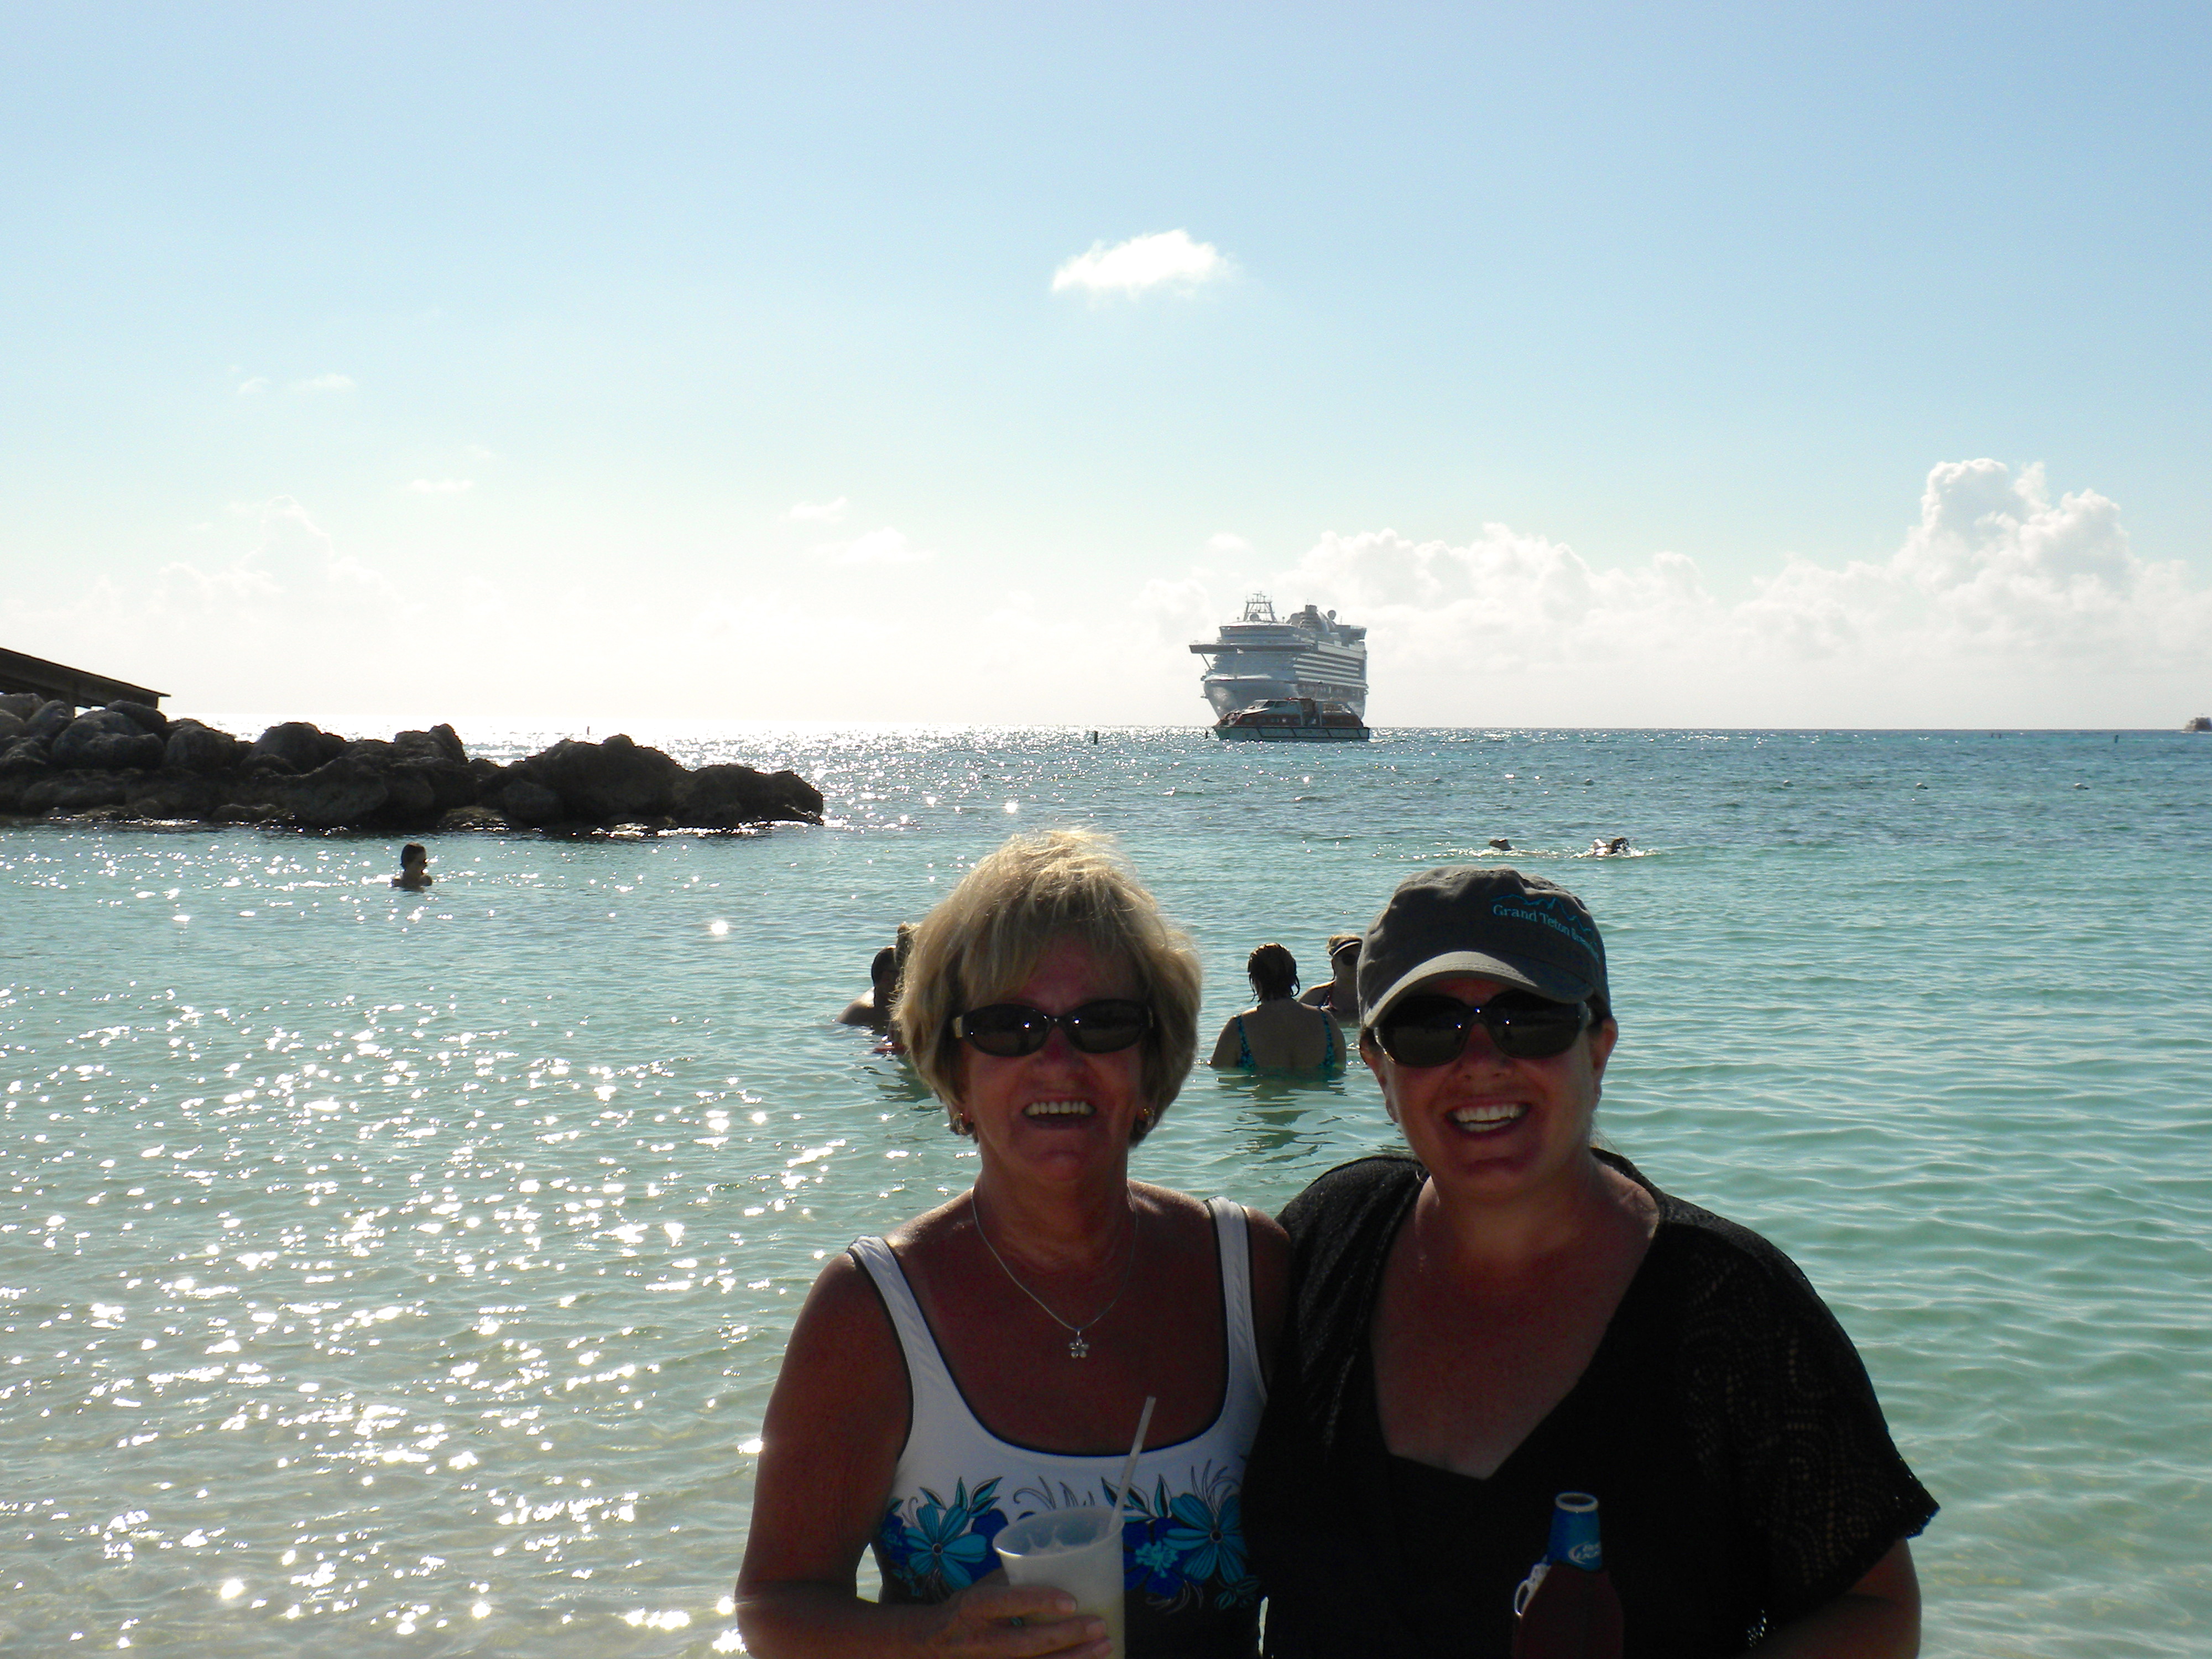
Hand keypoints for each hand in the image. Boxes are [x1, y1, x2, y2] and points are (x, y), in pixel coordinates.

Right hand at [921, 1580, 1112, 1656]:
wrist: (931, 1645)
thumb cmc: (965, 1609)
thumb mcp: (982, 1587)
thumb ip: (1014, 1579)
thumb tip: (1057, 1564)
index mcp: (976, 1607)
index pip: (1010, 1604)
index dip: (1041, 1602)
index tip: (1072, 1601)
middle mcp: (983, 1640)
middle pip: (1030, 1644)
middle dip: (1068, 1636)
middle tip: (1099, 1626)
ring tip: (1104, 1647)